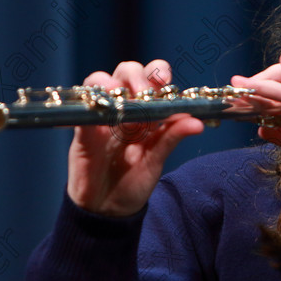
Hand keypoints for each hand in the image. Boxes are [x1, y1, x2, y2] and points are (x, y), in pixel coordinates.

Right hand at [67, 60, 203, 216]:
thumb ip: (172, 138)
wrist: (107, 209)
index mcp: (147, 111)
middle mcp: (124, 108)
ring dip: (110, 83)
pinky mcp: (82, 130)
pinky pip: (82, 108)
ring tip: (118, 96)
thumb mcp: (156, 160)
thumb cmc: (133, 182)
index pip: (152, 78)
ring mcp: (101, 116)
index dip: (158, 72)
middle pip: (126, 72)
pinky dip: (90, 103)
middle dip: (136, 75)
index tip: (164, 81)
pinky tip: (100, 110)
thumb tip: (198, 122)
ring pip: (100, 81)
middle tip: (142, 91)